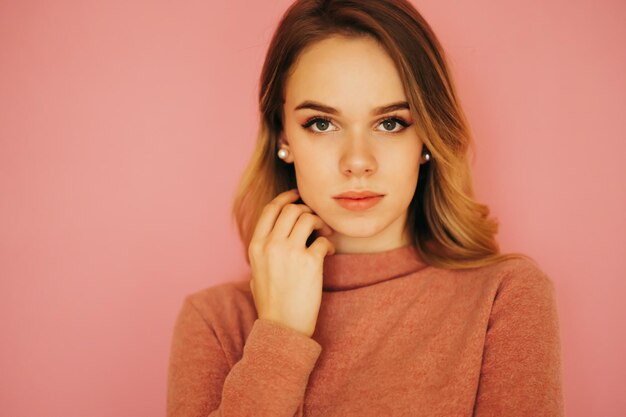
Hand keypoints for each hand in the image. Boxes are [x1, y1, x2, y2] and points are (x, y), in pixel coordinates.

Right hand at [248, 189, 334, 337]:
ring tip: (325, 234)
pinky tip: (328, 254)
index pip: (271, 209)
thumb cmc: (271, 302)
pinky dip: (329, 244)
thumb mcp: (256, 271)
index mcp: (256, 245)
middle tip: (315, 221)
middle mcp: (270, 245)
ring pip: (308, 218)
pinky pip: (323, 241)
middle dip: (306, 210)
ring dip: (319, 223)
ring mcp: (290, 252)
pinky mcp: (310, 263)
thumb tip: (277, 232)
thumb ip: (264, 250)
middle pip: (291, 209)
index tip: (297, 196)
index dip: (286, 198)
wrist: (282, 327)